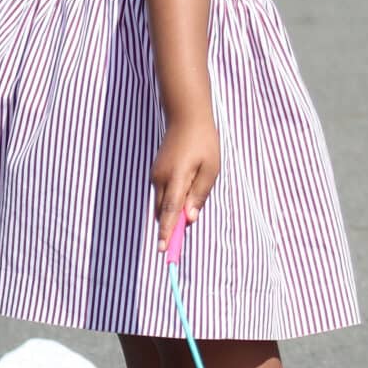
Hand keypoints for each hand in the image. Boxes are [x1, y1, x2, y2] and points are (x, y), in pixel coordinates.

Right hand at [151, 114, 219, 250]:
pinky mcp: (157, 173)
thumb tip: (190, 219)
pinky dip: (171, 203)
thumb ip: (199, 195)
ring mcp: (156, 175)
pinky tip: (185, 196)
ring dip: (172, 214)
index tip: (163, 250)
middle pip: (163, 212)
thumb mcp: (211, 169)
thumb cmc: (204, 143)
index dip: (167, 232)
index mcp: (176, 178)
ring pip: (162, 204)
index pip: (169, 211)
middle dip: (169, 229)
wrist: (186, 117)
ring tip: (187, 213)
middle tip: (174, 248)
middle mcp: (161, 179)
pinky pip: (163, 194)